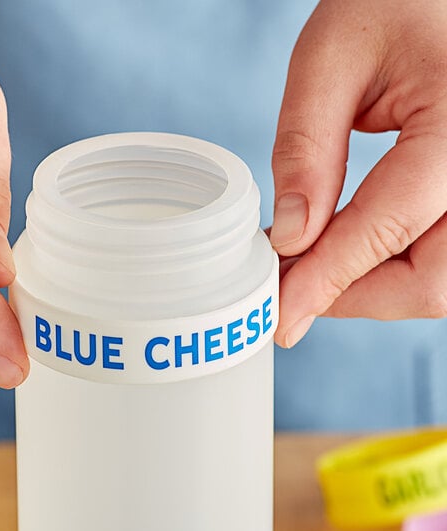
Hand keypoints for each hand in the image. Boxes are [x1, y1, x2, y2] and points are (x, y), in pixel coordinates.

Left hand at [270, 0, 446, 346]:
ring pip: (439, 278)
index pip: (388, 229)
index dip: (328, 281)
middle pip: (430, 279)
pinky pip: (440, 253)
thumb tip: (291, 236)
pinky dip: (391, 266)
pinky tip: (346, 251)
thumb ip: (306, 149)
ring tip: (310, 271)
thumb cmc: (393, 0)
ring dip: (371, 288)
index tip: (284, 315)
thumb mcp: (331, 59)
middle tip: (290, 293)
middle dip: (353, 296)